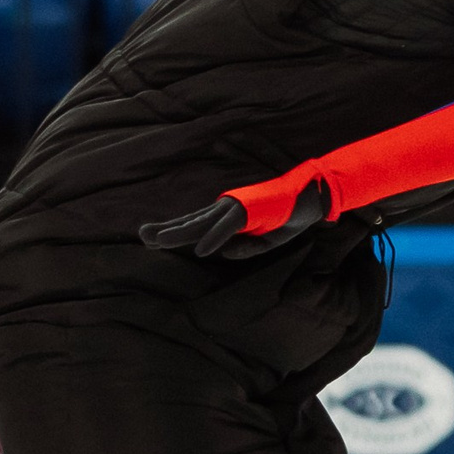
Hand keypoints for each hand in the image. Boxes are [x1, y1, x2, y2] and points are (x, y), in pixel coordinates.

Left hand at [139, 178, 329, 258]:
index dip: (172, 230)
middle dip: (166, 229)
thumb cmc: (287, 216)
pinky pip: (228, 227)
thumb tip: (222, 254)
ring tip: (159, 241)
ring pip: (203, 223)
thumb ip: (244, 247)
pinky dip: (215, 238)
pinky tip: (201, 251)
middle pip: (190, 222)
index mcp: (227, 217)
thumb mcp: (264, 242)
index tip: (149, 237)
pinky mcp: (250, 210)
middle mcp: (227, 210)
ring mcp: (236, 208)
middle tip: (142, 235)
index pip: (194, 225)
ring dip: (181, 233)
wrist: (311, 198)